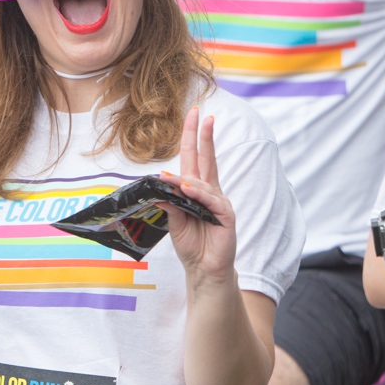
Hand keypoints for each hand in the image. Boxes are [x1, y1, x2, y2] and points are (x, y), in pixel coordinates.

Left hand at [158, 107, 238, 284]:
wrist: (203, 270)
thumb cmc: (191, 245)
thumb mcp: (174, 220)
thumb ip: (169, 202)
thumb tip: (159, 183)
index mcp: (197, 190)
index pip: (196, 158)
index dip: (194, 137)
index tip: (195, 115)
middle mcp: (210, 192)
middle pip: (206, 158)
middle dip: (203, 136)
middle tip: (201, 114)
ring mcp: (219, 202)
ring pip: (201, 182)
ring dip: (183, 179)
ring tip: (168, 178)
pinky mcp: (225, 216)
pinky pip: (211, 200)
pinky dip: (198, 194)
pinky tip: (188, 190)